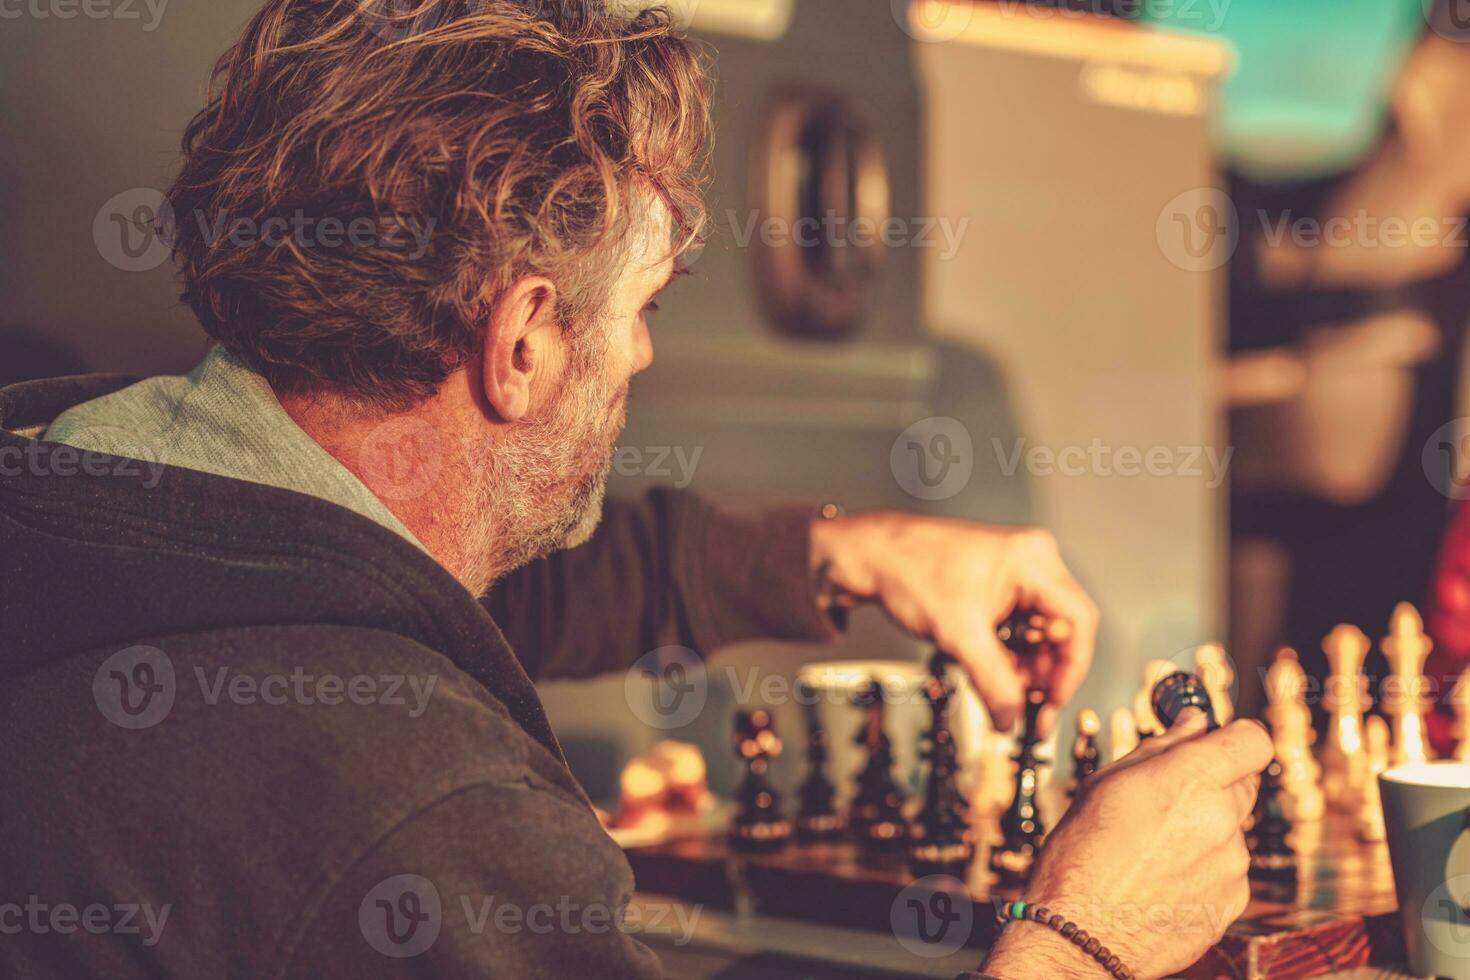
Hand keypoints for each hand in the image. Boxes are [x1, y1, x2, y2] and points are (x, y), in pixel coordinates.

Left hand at [810, 513, 1097, 732]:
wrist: (872, 556)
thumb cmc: (911, 571)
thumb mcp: (958, 635)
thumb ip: (992, 682)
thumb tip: (1012, 721)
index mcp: (1033, 560)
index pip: (1077, 620)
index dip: (1069, 668)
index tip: (1052, 701)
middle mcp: (1033, 563)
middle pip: (1061, 630)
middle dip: (1043, 675)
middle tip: (1028, 713)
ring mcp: (1016, 575)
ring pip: (1039, 635)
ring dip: (1025, 671)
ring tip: (1006, 701)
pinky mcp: (998, 589)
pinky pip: (1018, 629)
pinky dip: (1009, 658)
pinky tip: (995, 680)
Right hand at [981, 711, 1273, 979]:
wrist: (1079, 935)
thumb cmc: (1080, 855)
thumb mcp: (1106, 783)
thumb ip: (1161, 747)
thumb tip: (1193, 723)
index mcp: (1191, 779)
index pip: (1253, 740)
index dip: (1235, 738)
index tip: (1218, 741)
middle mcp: (1222, 819)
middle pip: (1245, 783)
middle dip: (1215, 783)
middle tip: (1170, 798)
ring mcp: (1232, 865)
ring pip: (1233, 829)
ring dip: (1207, 829)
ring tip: (1154, 849)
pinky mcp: (1233, 903)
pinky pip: (1229, 870)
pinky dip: (1205, 868)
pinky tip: (1163, 878)